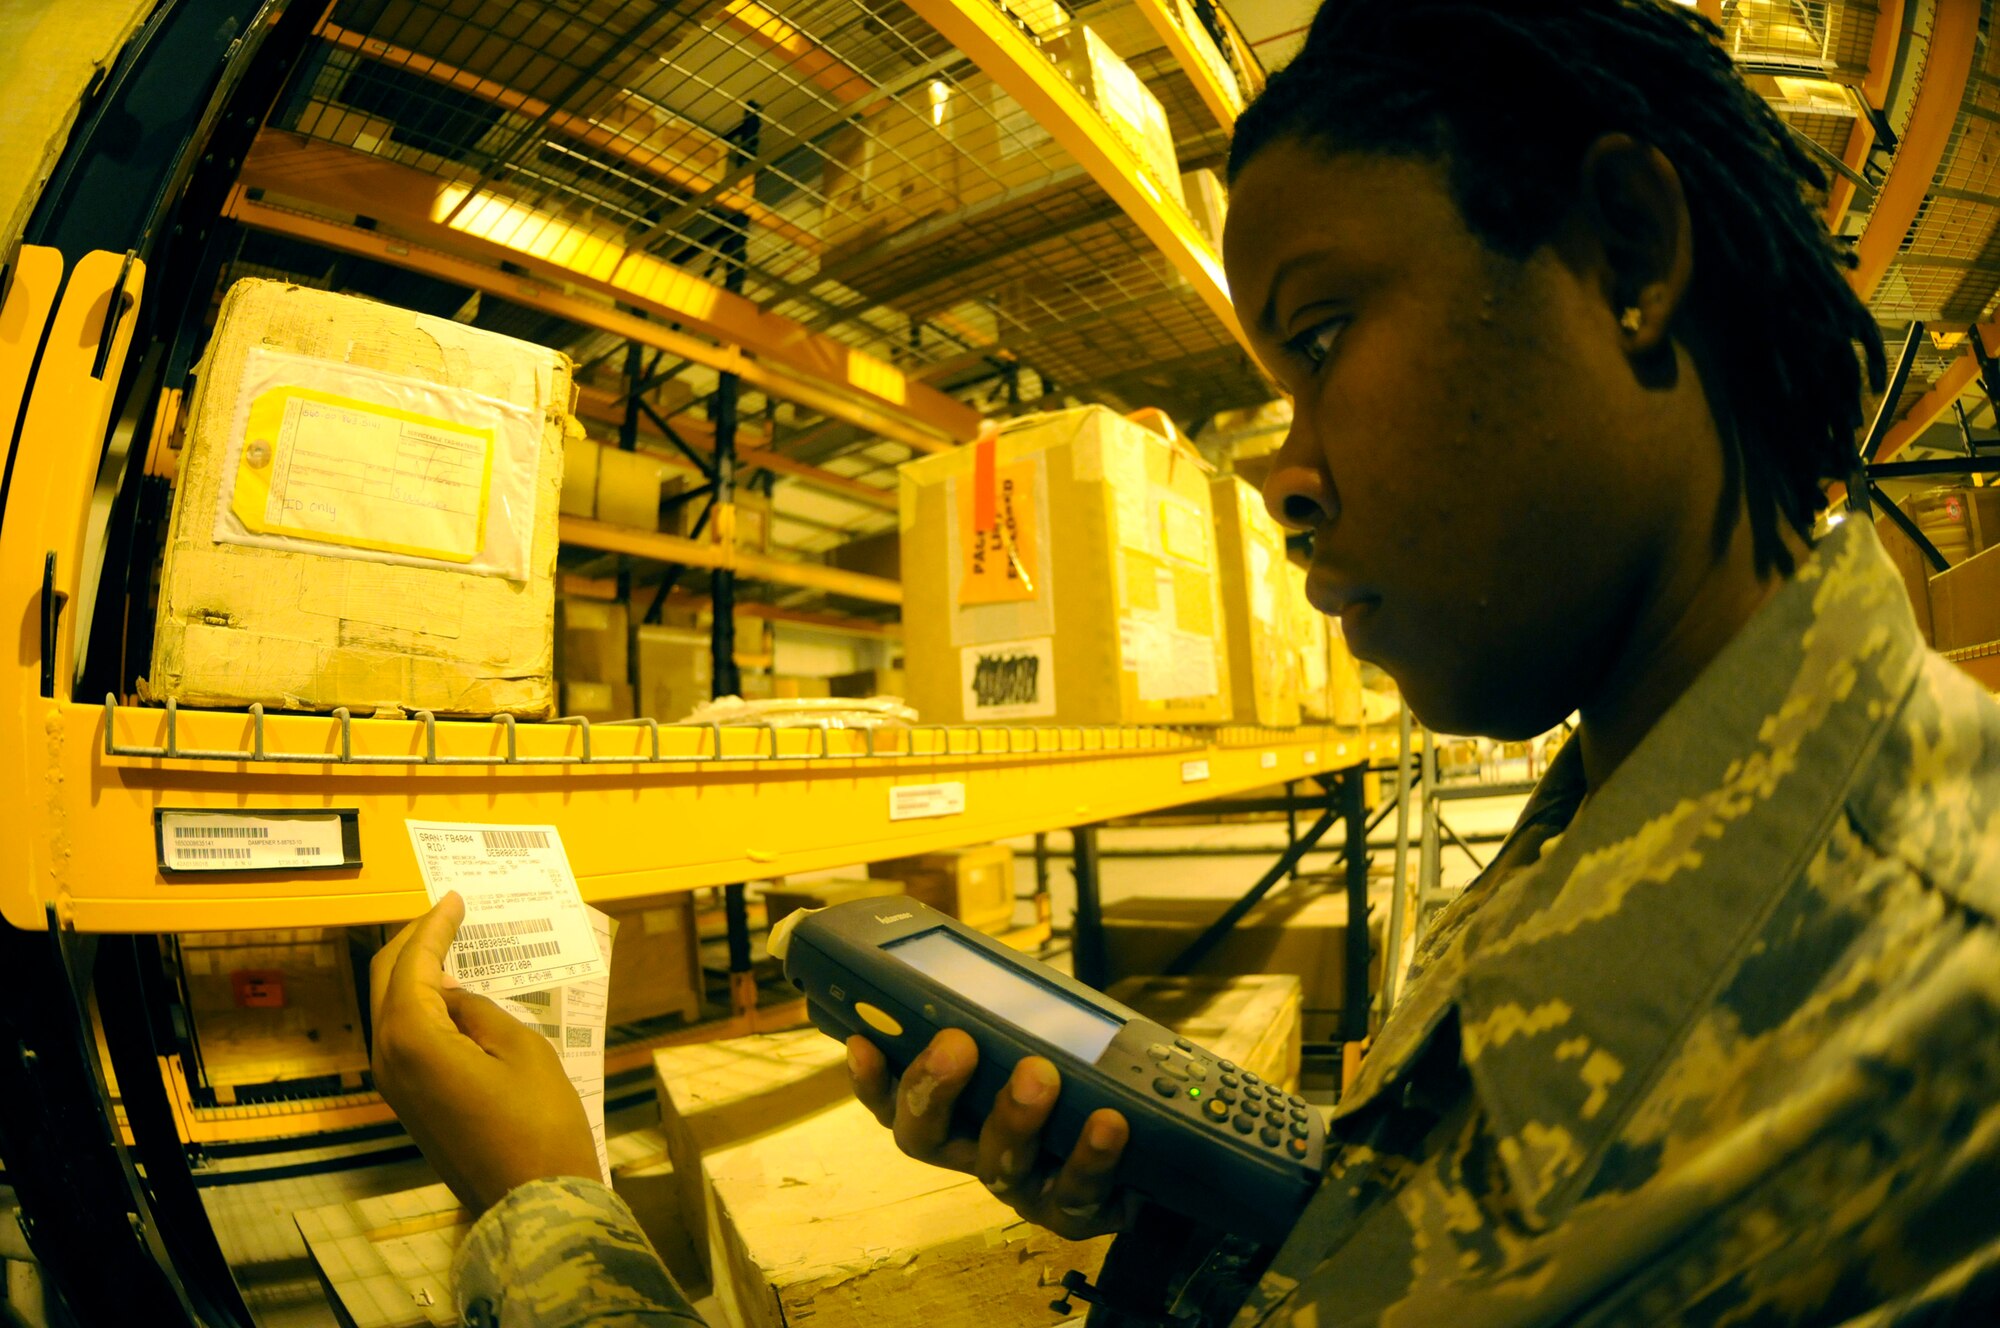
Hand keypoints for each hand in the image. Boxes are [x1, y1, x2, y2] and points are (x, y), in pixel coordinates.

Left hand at [369, 893, 601, 1213]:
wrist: (532, 1201)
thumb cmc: (540, 1121)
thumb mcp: (521, 1048)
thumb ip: (476, 1009)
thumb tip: (448, 994)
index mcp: (414, 1038)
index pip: (414, 964)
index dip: (434, 926)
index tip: (455, 899)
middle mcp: (389, 1058)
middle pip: (387, 982)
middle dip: (413, 943)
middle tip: (446, 916)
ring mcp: (394, 1085)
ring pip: (390, 1010)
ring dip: (413, 975)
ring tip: (448, 947)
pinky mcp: (409, 1103)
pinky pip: (403, 1038)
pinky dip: (419, 1007)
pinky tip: (449, 996)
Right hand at [847, 1029, 1141, 1240]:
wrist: (1156, 1143)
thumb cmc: (1085, 1076)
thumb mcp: (1044, 1033)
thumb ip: (1010, 1009)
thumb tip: (985, 963)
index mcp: (956, 1109)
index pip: (893, 1098)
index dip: (871, 1077)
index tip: (863, 1041)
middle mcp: (975, 1151)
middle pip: (924, 1138)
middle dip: (932, 1089)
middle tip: (956, 1043)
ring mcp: (1021, 1187)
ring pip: (998, 1165)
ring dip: (1015, 1117)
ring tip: (1042, 1073)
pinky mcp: (1071, 1212)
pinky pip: (1074, 1193)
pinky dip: (1090, 1155)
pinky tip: (1108, 1121)